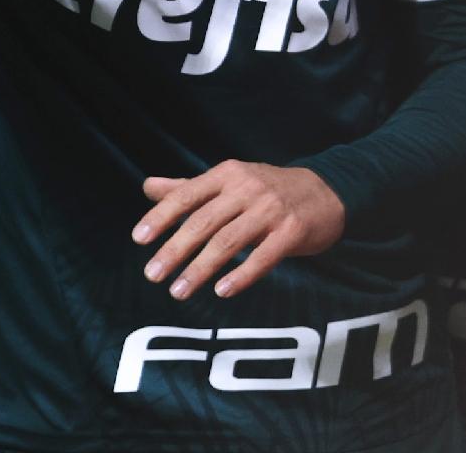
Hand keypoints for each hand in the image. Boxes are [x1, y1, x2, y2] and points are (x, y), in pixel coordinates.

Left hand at [133, 161, 344, 300]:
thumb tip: (147, 187)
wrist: (326, 191)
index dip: (161, 216)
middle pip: (203, 222)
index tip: (139, 239)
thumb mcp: (229, 181)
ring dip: (200, 269)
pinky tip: (221, 291)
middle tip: (152, 274)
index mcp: (226, 175)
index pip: (186, 196)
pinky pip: (263, 257)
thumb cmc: (267, 190)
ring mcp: (271, 210)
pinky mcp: (292, 232)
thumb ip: (188, 188)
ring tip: (178, 291)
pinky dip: (241, 275)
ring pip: (228, 242)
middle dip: (174, 250)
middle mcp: (246, 189)